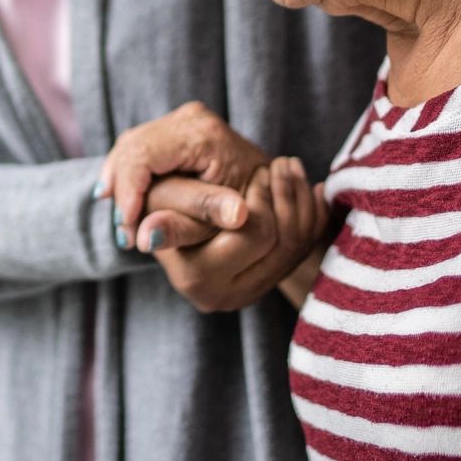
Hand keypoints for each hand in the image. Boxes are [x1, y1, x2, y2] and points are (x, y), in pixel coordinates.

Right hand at [96, 102, 267, 253]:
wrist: (276, 185)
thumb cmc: (254, 207)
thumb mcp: (219, 221)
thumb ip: (183, 227)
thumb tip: (144, 240)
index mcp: (203, 135)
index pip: (142, 156)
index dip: (127, 192)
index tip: (125, 229)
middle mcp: (192, 117)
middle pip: (132, 147)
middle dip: (120, 190)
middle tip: (122, 233)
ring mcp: (185, 118)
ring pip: (131, 144)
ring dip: (121, 182)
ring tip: (123, 221)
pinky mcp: (180, 126)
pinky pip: (140, 145)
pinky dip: (130, 173)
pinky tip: (126, 200)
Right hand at [152, 157, 330, 312]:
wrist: (172, 215)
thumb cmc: (163, 196)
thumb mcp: (170, 196)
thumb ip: (179, 209)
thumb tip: (149, 238)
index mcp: (196, 277)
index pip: (254, 233)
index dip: (262, 196)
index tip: (261, 170)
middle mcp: (225, 296)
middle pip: (281, 241)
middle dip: (283, 195)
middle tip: (277, 164)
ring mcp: (248, 293)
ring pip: (297, 244)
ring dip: (299, 200)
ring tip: (289, 169)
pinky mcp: (265, 285)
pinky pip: (306, 249)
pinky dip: (310, 215)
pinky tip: (305, 189)